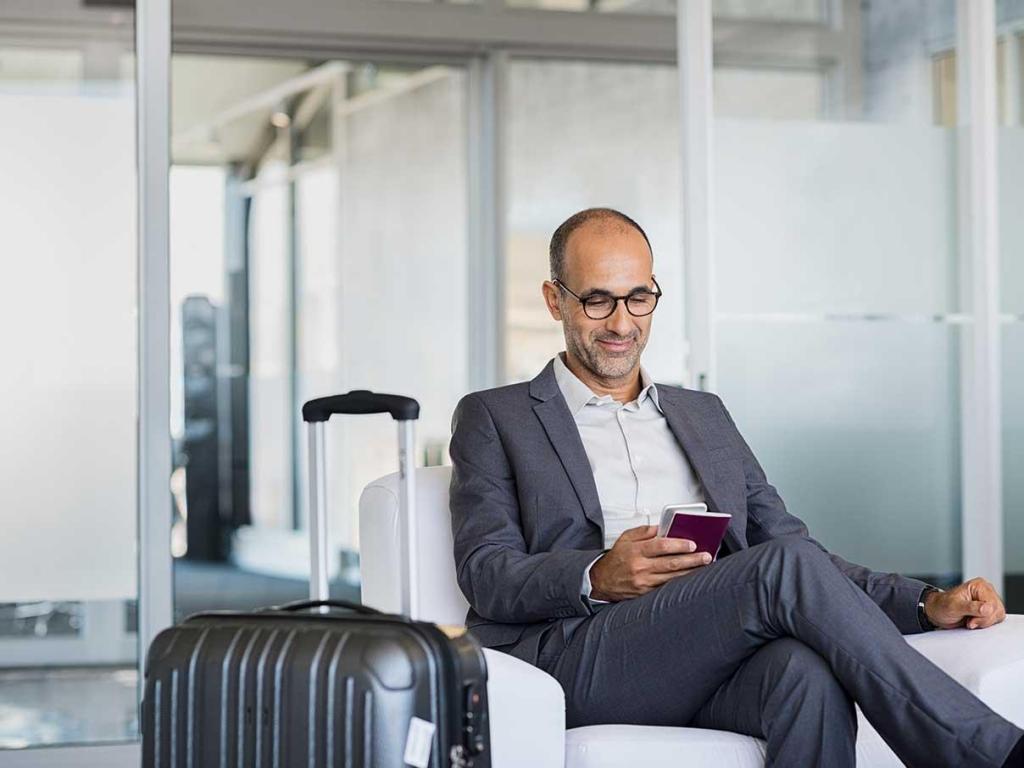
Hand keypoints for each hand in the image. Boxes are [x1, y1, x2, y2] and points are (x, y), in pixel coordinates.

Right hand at [589, 525, 711, 601]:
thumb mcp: (625, 539)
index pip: (660, 546)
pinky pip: (666, 587)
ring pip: (672, 577)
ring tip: (703, 566)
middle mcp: (640, 567)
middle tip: (706, 556)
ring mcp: (643, 582)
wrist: (601, 581)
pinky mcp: (646, 593)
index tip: (692, 544)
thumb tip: (663, 528)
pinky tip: (690, 578)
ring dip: (690, 571)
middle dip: (691, 559)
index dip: (678, 544)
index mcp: (635, 551)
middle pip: (671, 563)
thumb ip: (644, 532)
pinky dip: (679, 582)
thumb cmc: (615, 560)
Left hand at [924, 577, 1005, 629]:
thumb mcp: (953, 606)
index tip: (970, 620)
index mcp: (979, 586)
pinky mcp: (989, 610)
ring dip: (985, 622)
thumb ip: (971, 607)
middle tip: (969, 621)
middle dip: (983, 620)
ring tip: (970, 620)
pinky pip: (996, 620)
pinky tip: (975, 621)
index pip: (992, 604)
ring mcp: (988, 601)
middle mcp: (986, 591)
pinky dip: (986, 624)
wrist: (937, 612)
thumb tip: (986, 608)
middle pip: (997, 611)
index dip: (983, 616)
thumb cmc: (942, 606)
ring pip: (998, 616)